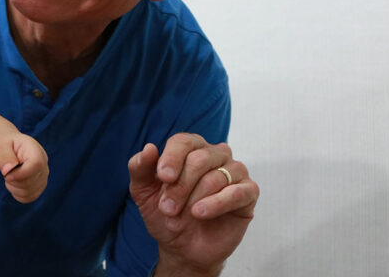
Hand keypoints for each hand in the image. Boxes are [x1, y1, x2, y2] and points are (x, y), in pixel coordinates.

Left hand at [0, 132, 48, 202]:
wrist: (9, 150)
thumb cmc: (5, 146)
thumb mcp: (1, 146)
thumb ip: (4, 156)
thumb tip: (8, 170)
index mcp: (36, 151)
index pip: (36, 165)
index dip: (20, 173)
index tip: (6, 174)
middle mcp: (44, 165)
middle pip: (29, 182)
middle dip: (12, 180)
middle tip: (5, 171)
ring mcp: (43, 178)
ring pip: (28, 192)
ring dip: (13, 187)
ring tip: (9, 175)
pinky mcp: (39, 188)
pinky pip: (28, 198)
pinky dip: (17, 194)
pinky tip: (14, 183)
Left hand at [128, 133, 258, 276]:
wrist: (182, 247)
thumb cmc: (164, 214)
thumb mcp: (143, 192)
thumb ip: (139, 168)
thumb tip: (149, 148)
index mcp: (190, 149)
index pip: (183, 141)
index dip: (172, 158)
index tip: (163, 178)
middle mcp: (215, 155)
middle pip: (199, 159)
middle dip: (180, 186)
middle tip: (167, 208)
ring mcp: (234, 172)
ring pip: (217, 176)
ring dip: (195, 198)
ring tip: (185, 214)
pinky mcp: (248, 193)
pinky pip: (238, 191)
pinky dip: (218, 202)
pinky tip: (201, 213)